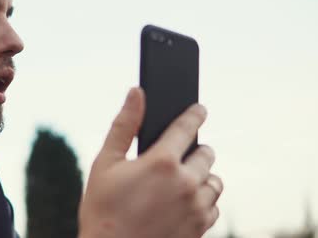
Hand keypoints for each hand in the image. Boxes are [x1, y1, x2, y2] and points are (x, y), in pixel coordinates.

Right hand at [78, 87, 222, 237]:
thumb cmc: (103, 209)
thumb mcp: (105, 163)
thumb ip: (124, 125)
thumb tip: (136, 92)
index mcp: (162, 162)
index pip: (187, 127)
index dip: (195, 114)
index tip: (200, 109)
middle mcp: (185, 183)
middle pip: (206, 154)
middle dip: (194, 150)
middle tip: (176, 158)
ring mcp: (196, 208)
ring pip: (214, 181)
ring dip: (201, 177)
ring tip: (179, 183)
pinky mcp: (201, 229)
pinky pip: (214, 206)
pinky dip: (203, 202)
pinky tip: (182, 204)